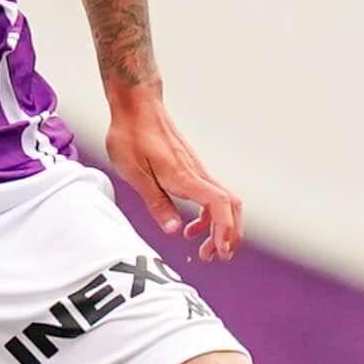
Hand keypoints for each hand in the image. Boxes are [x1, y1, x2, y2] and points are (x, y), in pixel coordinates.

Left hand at [102, 88, 242, 261]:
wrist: (137, 106)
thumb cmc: (131, 136)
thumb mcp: (135, 173)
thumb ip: (156, 202)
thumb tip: (174, 231)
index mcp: (184, 176)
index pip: (219, 204)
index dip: (225, 230)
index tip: (220, 251)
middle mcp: (196, 174)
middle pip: (231, 206)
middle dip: (230, 234)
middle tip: (216, 257)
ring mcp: (196, 172)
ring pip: (224, 203)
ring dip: (220, 229)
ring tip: (205, 251)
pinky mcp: (190, 171)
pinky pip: (210, 196)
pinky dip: (208, 217)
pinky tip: (190, 229)